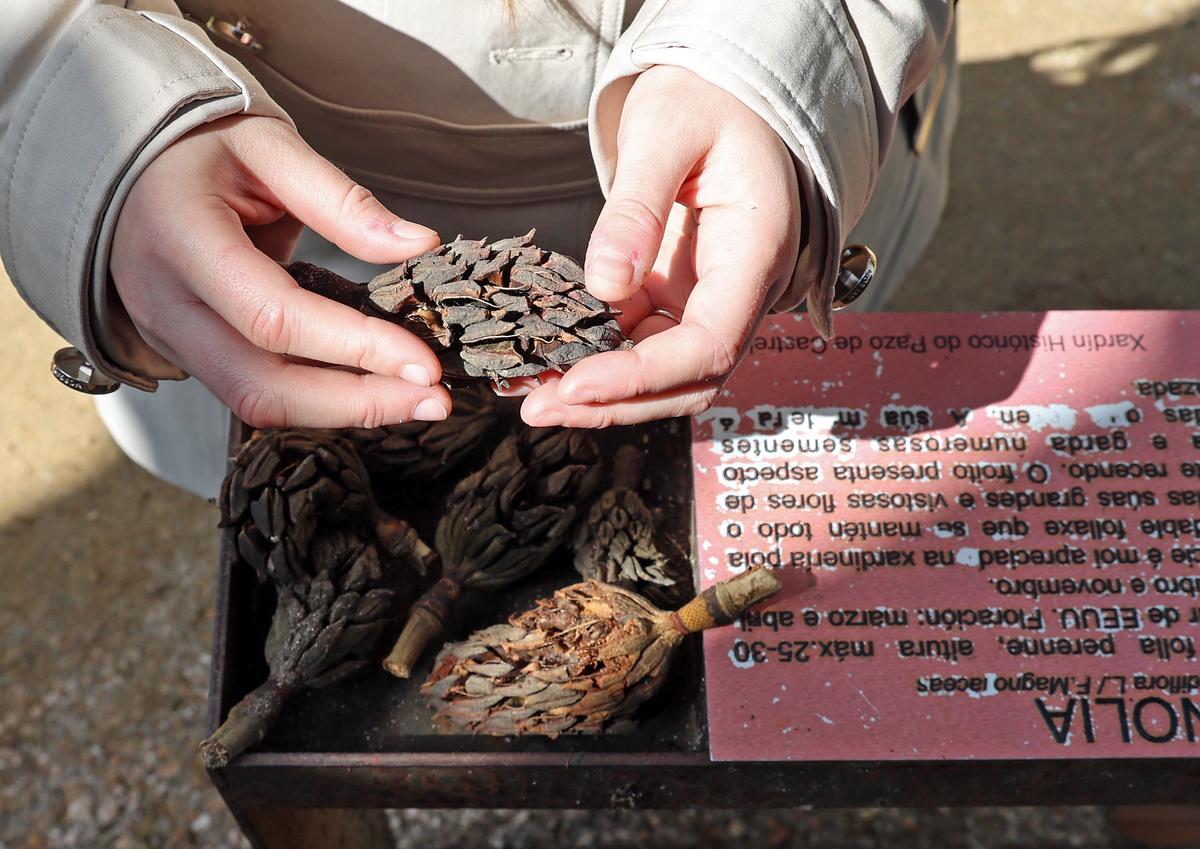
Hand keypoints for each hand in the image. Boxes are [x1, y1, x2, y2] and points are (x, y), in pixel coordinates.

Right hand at [110, 115, 451, 427]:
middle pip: (261, 384)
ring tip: (417, 404)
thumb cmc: (202, 148)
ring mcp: (170, 337)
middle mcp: (164, 302)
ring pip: (256, 403)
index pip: (273, 318)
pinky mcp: (189, 355)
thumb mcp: (269, 148)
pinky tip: (375, 391)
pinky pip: (255, 393)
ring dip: (343, 412)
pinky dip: (320, 399)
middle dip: (356, 403)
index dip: (355, 347)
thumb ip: (341, 198)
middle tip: (436, 401)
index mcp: (179, 239)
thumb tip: (420, 243)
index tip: (425, 362)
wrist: (129, 167)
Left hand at [520, 66, 800, 426]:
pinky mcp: (673, 297)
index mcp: (753, 255)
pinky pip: (636, 344)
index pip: (709, 345)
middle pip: (688, 380)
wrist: (724, 96)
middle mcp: (738, 293)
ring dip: (600, 392)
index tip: (577, 384)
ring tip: (529, 394)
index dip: (644, 377)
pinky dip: (591, 358)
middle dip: (615, 404)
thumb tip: (605, 284)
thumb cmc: (705, 100)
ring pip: (662, 375)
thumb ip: (637, 206)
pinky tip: (542, 360)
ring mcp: (706, 300)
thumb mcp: (666, 130)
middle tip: (537, 408)